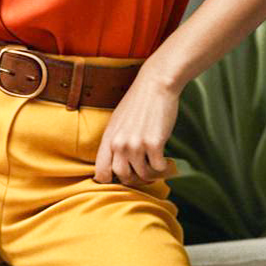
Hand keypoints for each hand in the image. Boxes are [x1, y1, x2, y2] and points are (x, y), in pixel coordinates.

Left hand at [93, 67, 179, 185]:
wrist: (156, 85)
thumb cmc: (138, 103)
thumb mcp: (118, 122)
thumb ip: (115, 142)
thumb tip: (117, 167)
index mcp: (108, 138)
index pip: (101, 173)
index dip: (110, 180)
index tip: (122, 177)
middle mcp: (119, 144)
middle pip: (123, 177)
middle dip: (135, 177)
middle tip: (144, 170)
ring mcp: (136, 145)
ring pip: (143, 175)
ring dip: (152, 172)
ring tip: (156, 162)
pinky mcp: (154, 144)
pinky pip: (158, 168)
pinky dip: (163, 167)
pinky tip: (165, 158)